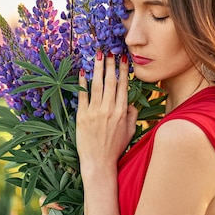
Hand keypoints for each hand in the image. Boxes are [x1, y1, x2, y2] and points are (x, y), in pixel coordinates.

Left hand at [76, 51, 137, 174]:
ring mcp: (95, 112)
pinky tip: (82, 72)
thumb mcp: (130, 132)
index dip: (122, 70)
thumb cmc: (115, 148)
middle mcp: (109, 109)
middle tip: (109, 50)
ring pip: (97, 85)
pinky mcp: (82, 116)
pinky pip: (82, 95)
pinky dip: (82, 83)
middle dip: (110, 64)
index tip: (122, 58)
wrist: (99, 163)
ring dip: (98, 68)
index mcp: (122, 111)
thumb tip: (131, 103)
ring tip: (97, 55)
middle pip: (111, 81)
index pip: (123, 86)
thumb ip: (132, 115)